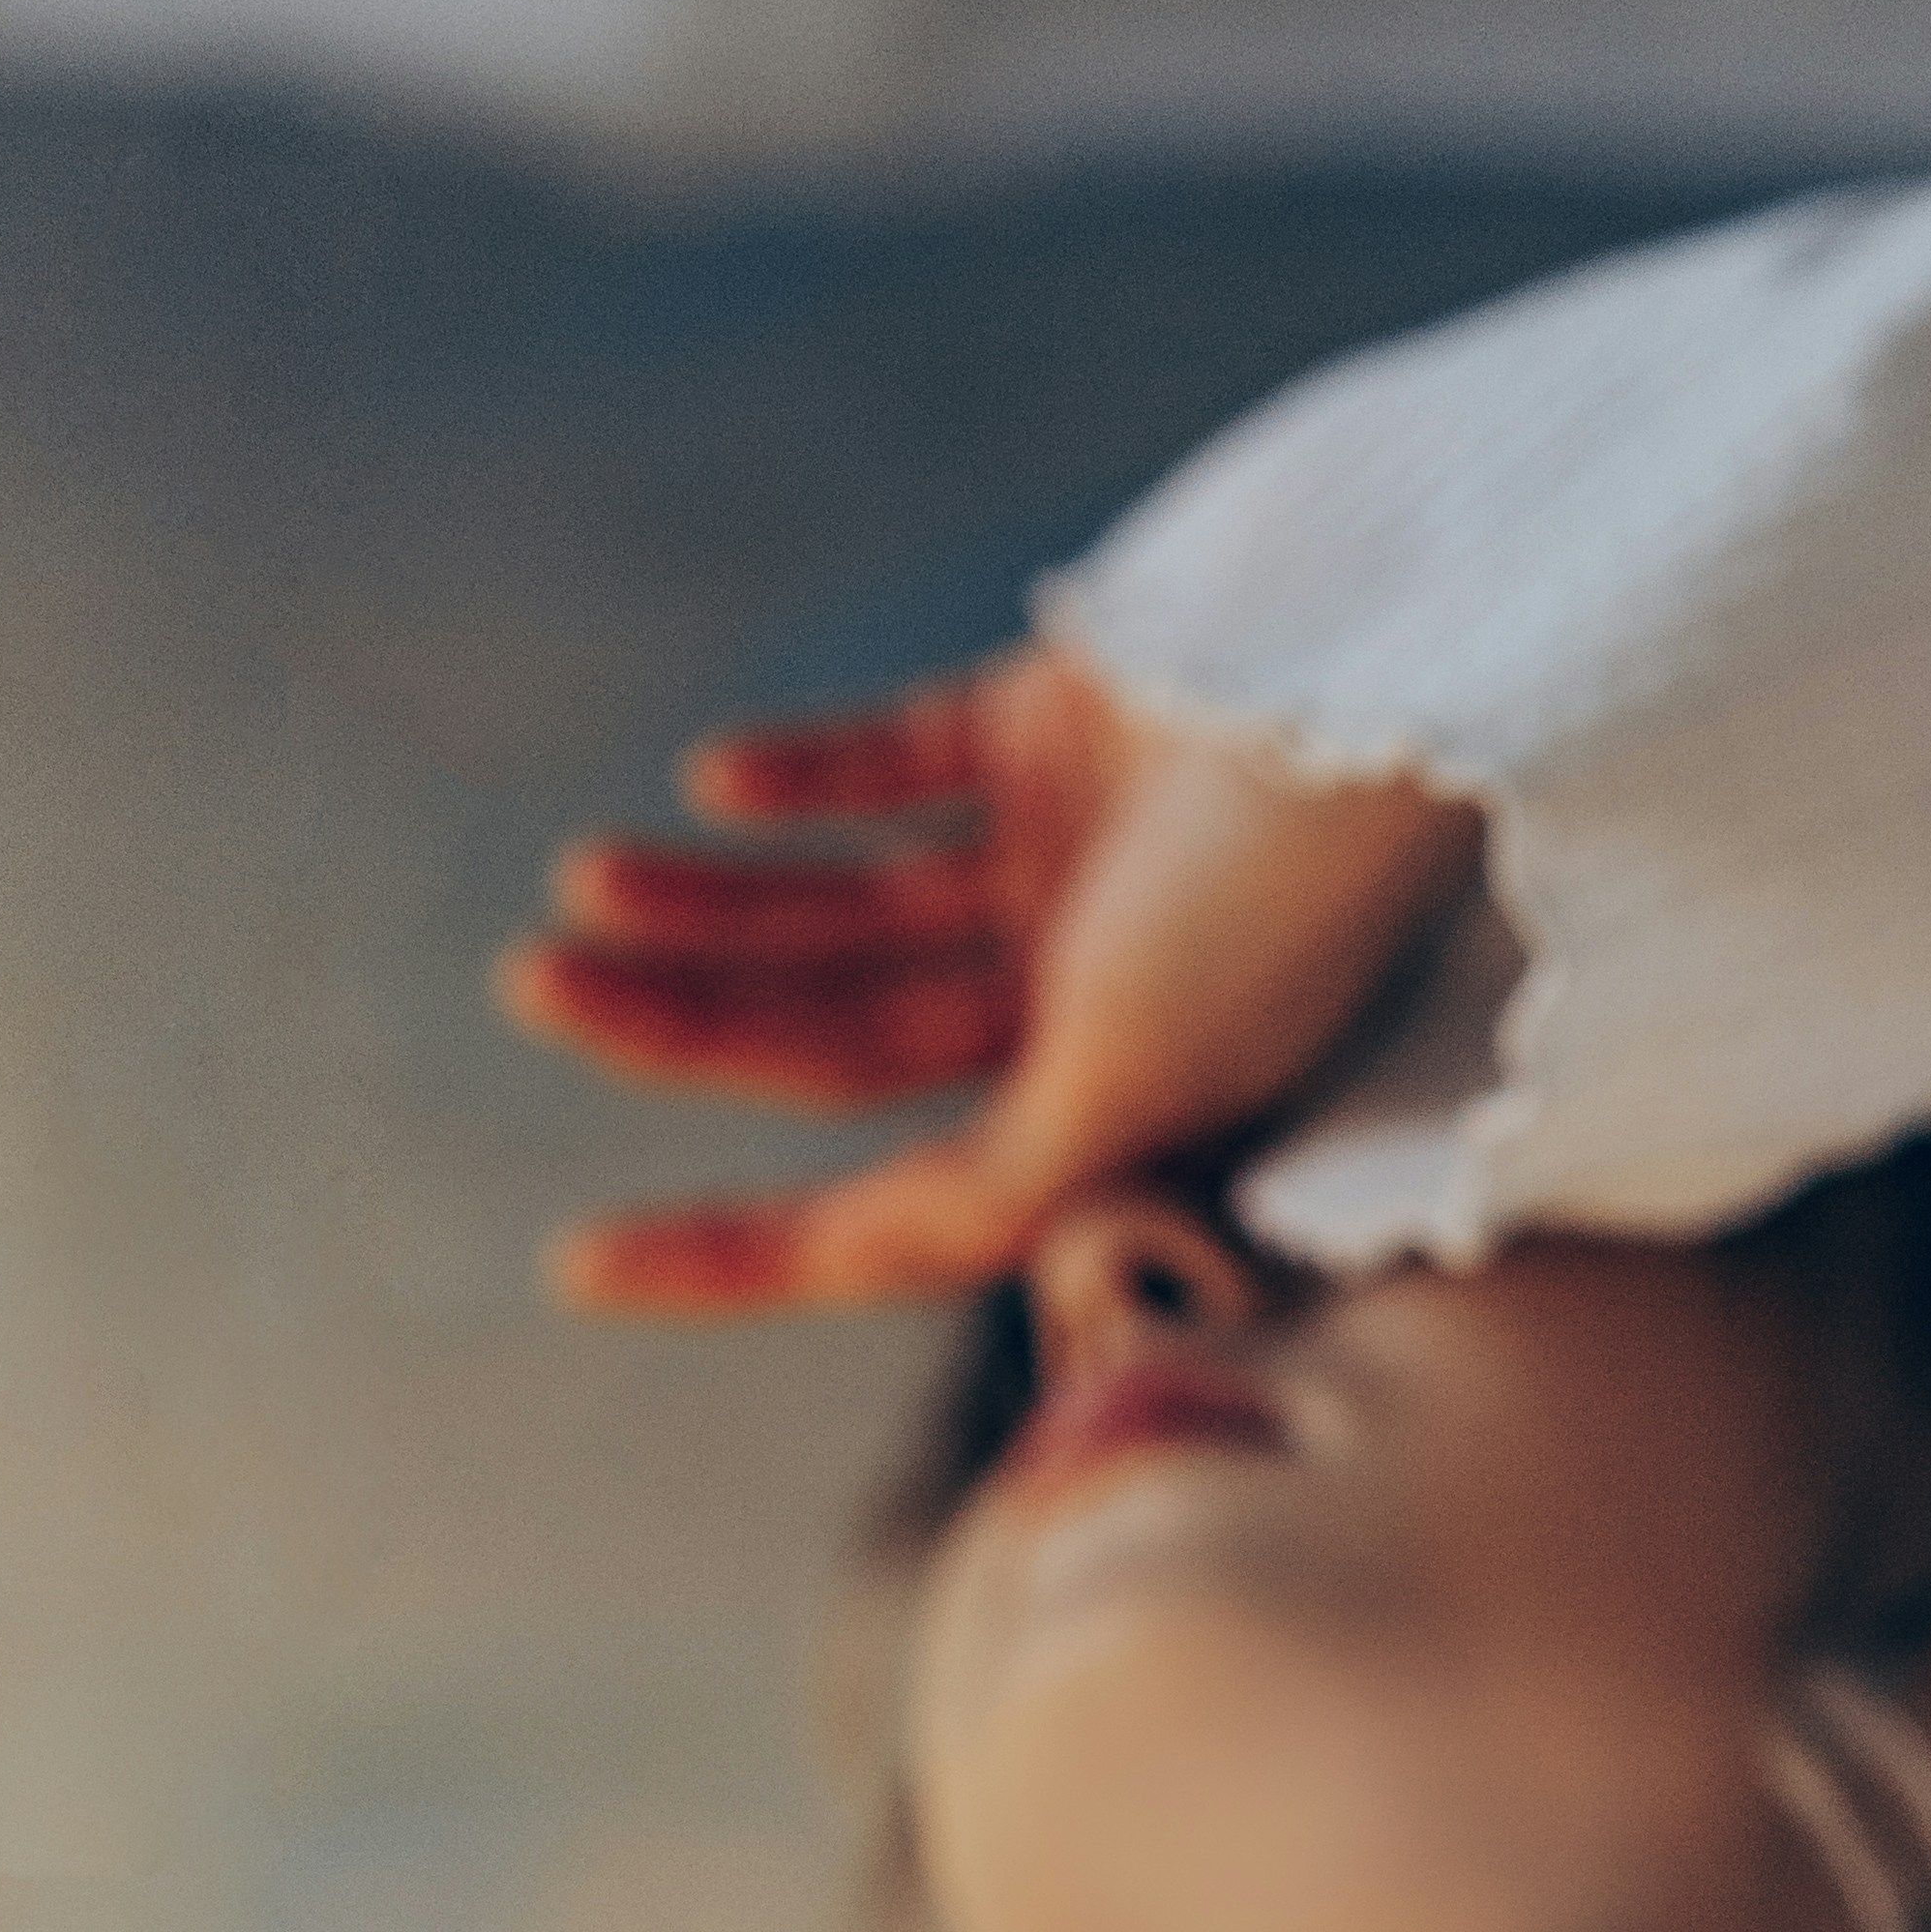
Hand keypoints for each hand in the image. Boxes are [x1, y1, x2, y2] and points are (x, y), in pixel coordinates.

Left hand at [501, 644, 1481, 1312]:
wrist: (1397, 665)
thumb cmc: (1288, 886)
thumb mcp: (1142, 1071)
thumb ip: (1008, 1184)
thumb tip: (870, 1264)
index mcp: (1112, 1112)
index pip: (889, 1211)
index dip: (735, 1249)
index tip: (576, 1267)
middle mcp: (1085, 999)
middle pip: (837, 1044)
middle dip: (681, 1025)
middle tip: (533, 983)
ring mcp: (1069, 859)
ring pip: (840, 909)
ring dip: (709, 904)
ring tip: (584, 886)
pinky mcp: (1057, 721)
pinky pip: (898, 765)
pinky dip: (807, 779)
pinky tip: (721, 786)